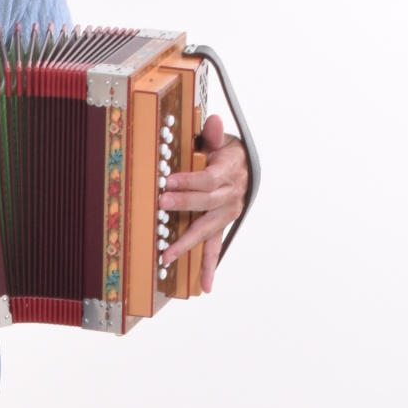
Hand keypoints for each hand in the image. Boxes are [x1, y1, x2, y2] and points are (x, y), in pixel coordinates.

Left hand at [158, 116, 250, 292]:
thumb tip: (213, 121)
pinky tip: (204, 286)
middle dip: (184, 204)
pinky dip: (210, 268)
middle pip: (206, 203)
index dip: (189, 180)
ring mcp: (226, 214)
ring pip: (206, 229)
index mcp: (229, 172)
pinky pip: (215, 248)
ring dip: (186, 243)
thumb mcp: (223, 140)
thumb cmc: (226, 153)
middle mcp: (230, 195)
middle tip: (162, 204)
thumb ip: (215, 134)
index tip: (168, 180)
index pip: (208, 178)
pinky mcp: (221, 226)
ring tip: (167, 255)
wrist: (245, 168)